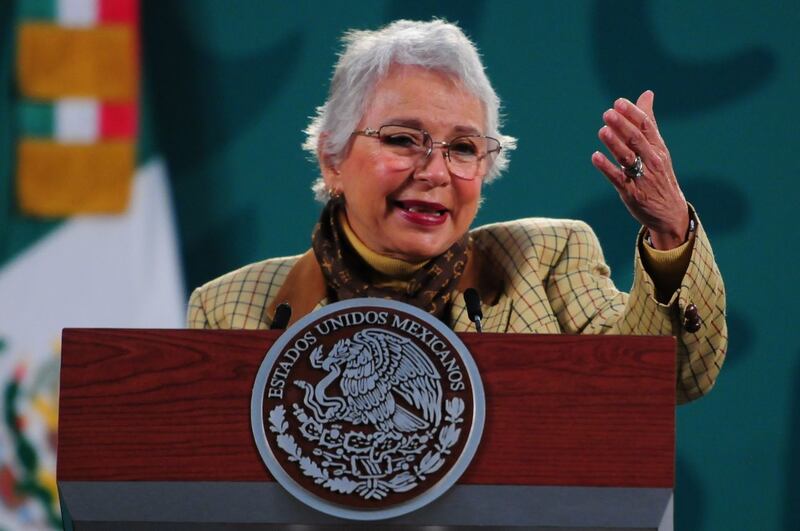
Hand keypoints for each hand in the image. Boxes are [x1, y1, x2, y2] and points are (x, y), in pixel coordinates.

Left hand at [591, 90, 689, 249]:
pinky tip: (595, 157)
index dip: (632, 114)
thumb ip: (648, 122)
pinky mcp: (631, 193)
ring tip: (602, 131)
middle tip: (608, 113)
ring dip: (614, 144)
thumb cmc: (659, 175)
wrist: (670, 212)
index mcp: (658, 148)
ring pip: (628, 158)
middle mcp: (652, 161)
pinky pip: (618, 178)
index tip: (618, 102)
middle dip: (623, 126)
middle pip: (636, 140)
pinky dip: (606, 167)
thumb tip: (646, 93)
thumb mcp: (658, 148)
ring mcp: (642, 177)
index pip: (647, 127)